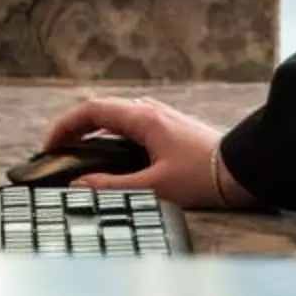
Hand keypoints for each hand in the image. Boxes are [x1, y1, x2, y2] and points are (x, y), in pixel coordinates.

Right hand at [39, 95, 243, 210]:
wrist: (245, 169)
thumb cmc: (203, 177)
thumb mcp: (155, 186)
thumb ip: (113, 185)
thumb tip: (79, 184)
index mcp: (142, 119)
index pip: (91, 111)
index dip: (64, 126)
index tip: (49, 146)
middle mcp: (150, 110)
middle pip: (101, 109)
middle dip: (75, 127)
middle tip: (60, 150)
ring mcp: (162, 116)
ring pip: (117, 114)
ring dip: (94, 129)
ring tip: (81, 151)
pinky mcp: (172, 127)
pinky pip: (132, 122)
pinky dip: (112, 133)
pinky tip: (114, 153)